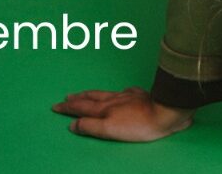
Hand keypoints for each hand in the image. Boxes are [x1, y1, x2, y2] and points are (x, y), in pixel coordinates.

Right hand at [51, 86, 194, 141]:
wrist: (165, 112)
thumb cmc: (138, 125)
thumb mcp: (109, 130)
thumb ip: (90, 127)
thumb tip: (73, 124)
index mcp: (104, 108)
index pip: (81, 107)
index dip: (68, 107)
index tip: (56, 105)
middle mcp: (114, 99)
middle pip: (92, 97)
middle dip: (78, 98)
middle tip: (68, 96)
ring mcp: (128, 96)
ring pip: (106, 93)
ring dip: (93, 94)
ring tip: (86, 93)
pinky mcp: (142, 96)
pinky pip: (127, 92)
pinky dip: (120, 92)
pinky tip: (122, 91)